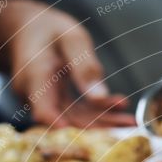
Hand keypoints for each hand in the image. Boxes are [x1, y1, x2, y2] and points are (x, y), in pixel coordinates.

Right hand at [0, 0, 135, 127]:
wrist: (29, 31)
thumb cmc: (50, 30)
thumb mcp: (72, 38)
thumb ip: (85, 67)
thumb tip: (99, 97)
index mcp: (34, 74)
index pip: (42, 108)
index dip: (56, 122)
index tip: (73, 131)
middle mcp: (36, 94)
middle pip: (67, 119)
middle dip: (100, 125)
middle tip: (130, 123)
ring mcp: (45, 103)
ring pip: (76, 120)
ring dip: (105, 121)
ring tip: (132, 119)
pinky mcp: (55, 106)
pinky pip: (78, 114)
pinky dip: (100, 111)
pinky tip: (120, 106)